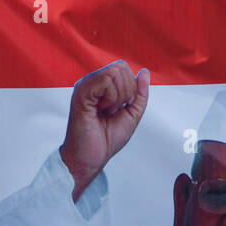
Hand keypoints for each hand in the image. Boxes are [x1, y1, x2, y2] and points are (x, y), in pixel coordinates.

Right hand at [59, 61, 149, 201]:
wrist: (91, 158)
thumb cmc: (106, 139)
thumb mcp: (132, 113)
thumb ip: (140, 92)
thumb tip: (144, 72)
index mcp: (101, 86)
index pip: (123, 68)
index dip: (130, 88)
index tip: (118, 108)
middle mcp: (91, 83)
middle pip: (121, 67)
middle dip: (126, 92)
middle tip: (112, 111)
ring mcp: (85, 86)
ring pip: (115, 72)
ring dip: (119, 96)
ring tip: (106, 111)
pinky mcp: (81, 93)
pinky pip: (106, 79)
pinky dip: (112, 97)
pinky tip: (101, 110)